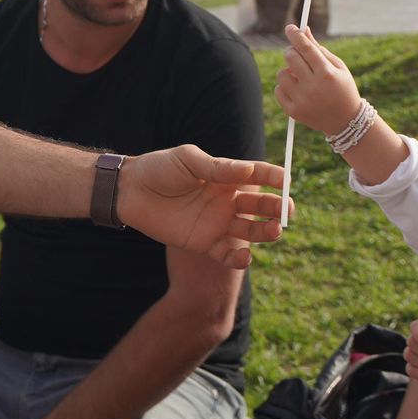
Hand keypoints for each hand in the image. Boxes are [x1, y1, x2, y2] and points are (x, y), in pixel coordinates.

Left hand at [117, 145, 286, 268]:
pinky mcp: (204, 243)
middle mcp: (226, 200)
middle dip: (276, 207)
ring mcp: (217, 223)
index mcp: (225, 176)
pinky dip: (238, 258)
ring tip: (275, 231)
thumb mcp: (188, 160)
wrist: (130, 192)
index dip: (273, 177)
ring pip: (249, 231)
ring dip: (264, 232)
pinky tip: (245, 256)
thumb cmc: (158, 169)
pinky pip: (227, 254)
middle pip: (259, 206)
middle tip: (288, 211)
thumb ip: (218, 167)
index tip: (287, 179)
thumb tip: (249, 171)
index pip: (257, 176)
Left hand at [273, 25, 362, 135]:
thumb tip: (304, 30)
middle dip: (292, 52)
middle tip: (298, 54)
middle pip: (290, 57)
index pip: (306, 48)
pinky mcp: (293, 111)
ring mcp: (302, 100)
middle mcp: (313, 87)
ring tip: (301, 77)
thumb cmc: (343, 89)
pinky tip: (298, 90)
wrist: (345, 122)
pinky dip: (285, 86)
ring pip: (281, 73)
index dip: (296, 35)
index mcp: (326, 74)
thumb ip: (320, 49)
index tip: (290, 28)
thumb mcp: (338, 67)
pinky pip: (278, 89)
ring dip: (288, 71)